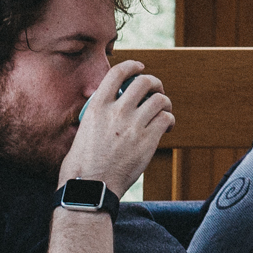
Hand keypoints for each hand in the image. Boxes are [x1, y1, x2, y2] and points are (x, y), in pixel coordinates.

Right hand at [63, 62, 173, 191]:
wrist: (91, 186)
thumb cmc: (83, 164)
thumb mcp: (84, 129)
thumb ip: (99, 114)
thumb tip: (109, 107)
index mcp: (98, 107)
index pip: (117, 73)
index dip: (132, 66)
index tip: (139, 67)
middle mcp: (117, 111)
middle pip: (144, 82)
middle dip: (155, 83)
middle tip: (157, 91)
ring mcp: (133, 125)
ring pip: (160, 100)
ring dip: (165, 103)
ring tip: (163, 112)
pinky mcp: (147, 140)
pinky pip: (166, 119)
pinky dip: (169, 120)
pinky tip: (166, 127)